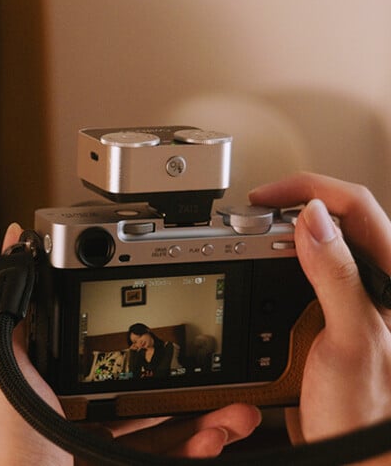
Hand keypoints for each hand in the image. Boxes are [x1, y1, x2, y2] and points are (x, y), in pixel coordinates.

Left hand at [0, 223, 260, 464]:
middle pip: (146, 390)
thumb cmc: (14, 448)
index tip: (168, 326)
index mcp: (57, 390)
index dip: (140, 342)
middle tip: (221, 365)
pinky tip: (219, 435)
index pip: (104, 357)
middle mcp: (83, 419)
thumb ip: (8, 314)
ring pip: (170, 425)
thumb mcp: (1, 369)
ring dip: (211, 416)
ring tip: (238, 412)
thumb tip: (13, 247)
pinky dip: (202, 444)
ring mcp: (108, 450)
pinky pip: (174, 454)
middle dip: (189, 379)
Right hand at [249, 173, 390, 455]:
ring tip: (254, 233)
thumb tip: (313, 219)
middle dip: (291, 206)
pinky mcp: (335, 315)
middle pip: (338, 217)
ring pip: (321, 242)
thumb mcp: (353, 340)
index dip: (307, 191)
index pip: (355, 207)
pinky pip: (307, 274)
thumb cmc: (369, 412)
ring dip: (283, 233)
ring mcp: (358, 298)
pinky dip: (279, 265)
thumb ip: (337, 276)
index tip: (264, 200)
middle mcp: (381, 282)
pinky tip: (265, 272)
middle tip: (252, 212)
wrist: (354, 454)